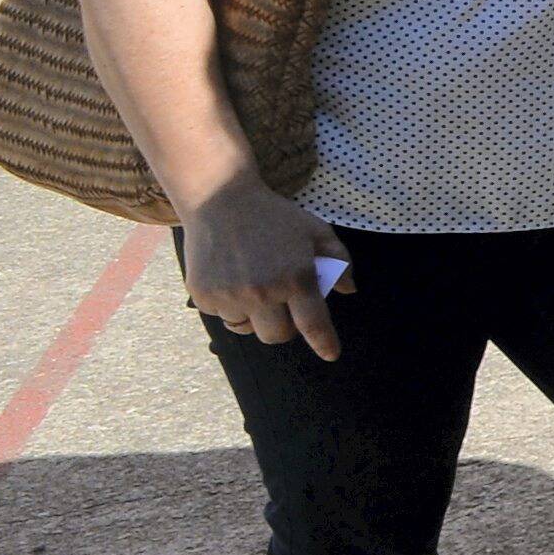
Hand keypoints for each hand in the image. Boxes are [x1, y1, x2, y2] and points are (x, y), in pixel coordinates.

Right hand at [183, 177, 349, 356]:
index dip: (324, 343)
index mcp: (296, 278)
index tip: (331, 354)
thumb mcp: (316, 230)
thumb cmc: (274, 216)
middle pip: (277, 336)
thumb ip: (339, 260)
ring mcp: (230, 296)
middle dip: (284, 326)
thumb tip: (349, 289)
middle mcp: (263, 292)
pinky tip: (231, 277)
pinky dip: (229, 305)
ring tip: (253, 284)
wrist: (219, 200)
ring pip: (248, 328)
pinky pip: (223, 315)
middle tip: (282, 304)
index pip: (313, 324)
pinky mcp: (204, 295)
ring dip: (255, 316)